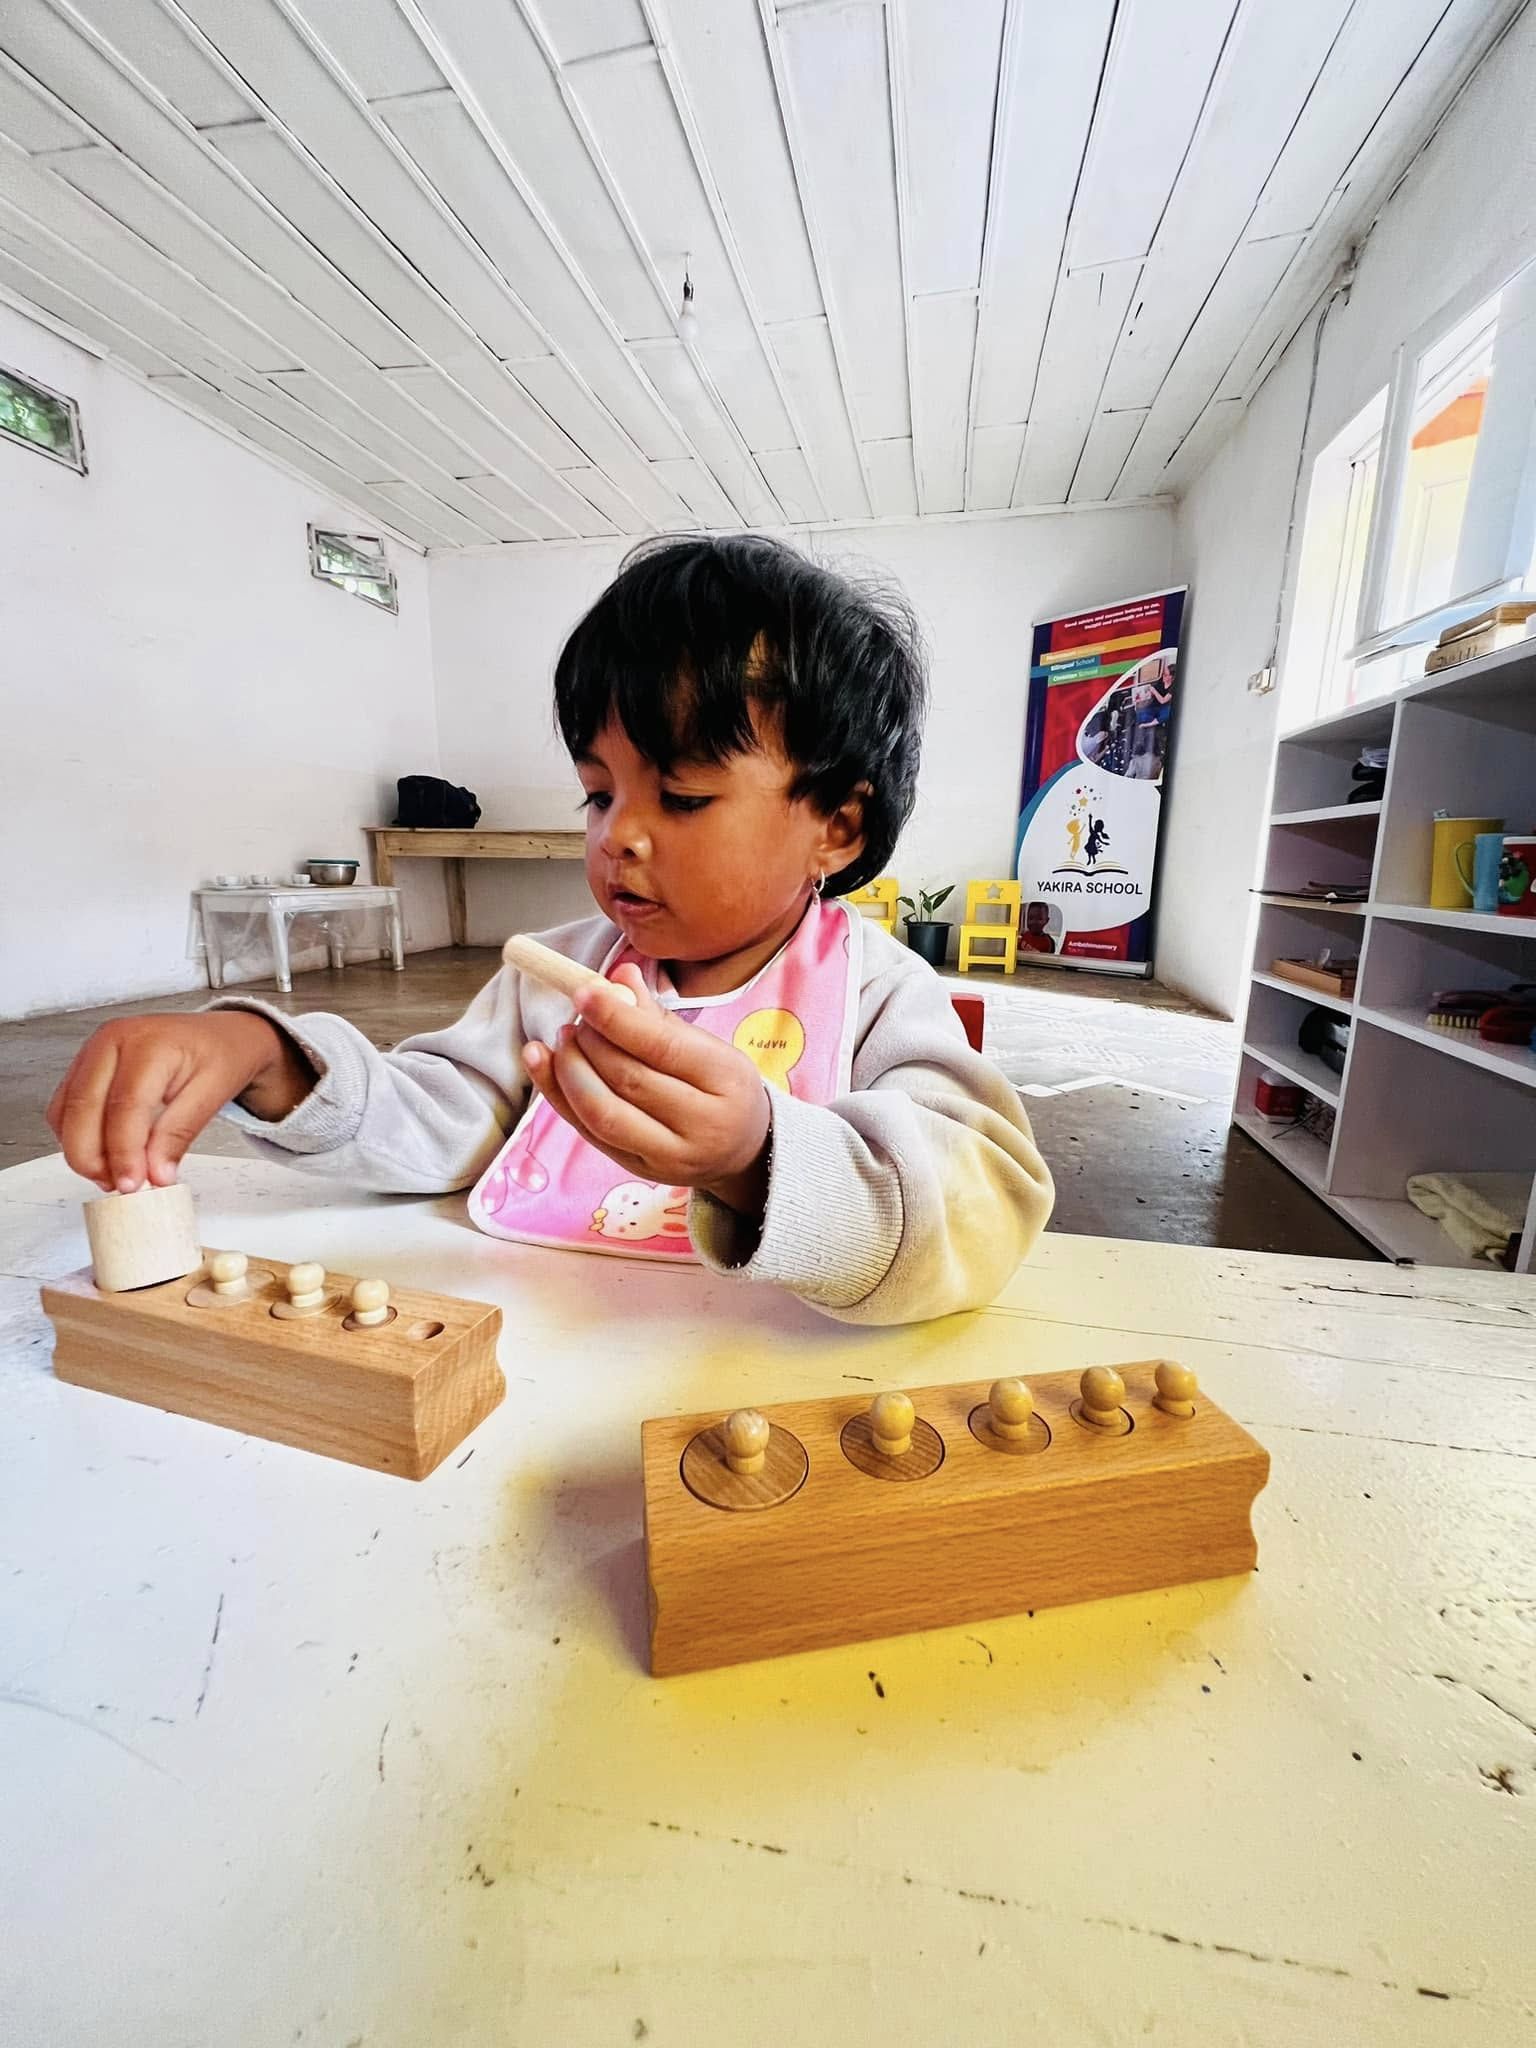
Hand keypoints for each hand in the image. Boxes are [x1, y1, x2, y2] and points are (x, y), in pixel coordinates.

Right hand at [46, 1011, 316, 1192]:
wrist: (220, 1035)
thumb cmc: (220, 1055)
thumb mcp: (213, 1094)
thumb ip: (179, 1134)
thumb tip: (155, 1174)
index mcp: (149, 1042)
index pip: (125, 1105)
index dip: (124, 1151)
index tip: (132, 1185)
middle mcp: (112, 1041)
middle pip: (83, 1108)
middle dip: (93, 1157)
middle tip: (120, 1186)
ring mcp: (93, 1052)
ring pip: (66, 1112)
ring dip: (82, 1151)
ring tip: (115, 1175)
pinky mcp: (84, 1067)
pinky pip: (65, 1108)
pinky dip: (76, 1138)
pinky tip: (104, 1157)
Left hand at [523, 965, 771, 1216]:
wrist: (745, 1151)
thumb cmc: (721, 1087)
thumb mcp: (706, 1046)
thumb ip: (657, 1015)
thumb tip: (617, 975)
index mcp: (726, 1080)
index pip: (662, 1047)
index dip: (617, 1019)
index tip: (584, 992)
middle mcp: (703, 1123)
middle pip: (630, 1080)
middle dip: (591, 1044)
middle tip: (576, 1020)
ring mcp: (670, 1155)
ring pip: (605, 1113)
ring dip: (571, 1072)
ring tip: (562, 1042)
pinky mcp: (640, 1170)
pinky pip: (591, 1135)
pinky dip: (560, 1098)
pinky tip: (543, 1064)